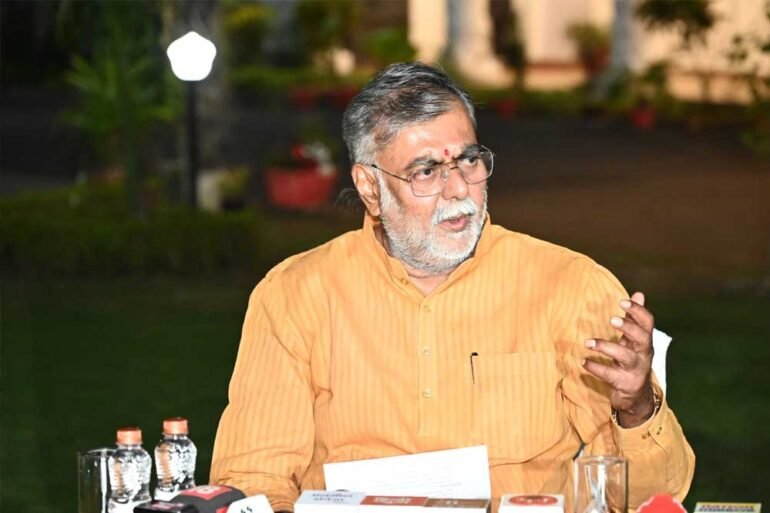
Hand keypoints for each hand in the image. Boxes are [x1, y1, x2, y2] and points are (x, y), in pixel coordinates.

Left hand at [583, 291, 654, 426]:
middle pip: (641, 338)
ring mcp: (635, 369)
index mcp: (645, 340)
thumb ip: (634, 318)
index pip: (648, 322)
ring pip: (625, 357)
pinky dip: (596, 368)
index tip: (622, 301)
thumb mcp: (634, 340)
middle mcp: (643, 354)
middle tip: (612, 319)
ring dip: (606, 347)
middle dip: (628, 328)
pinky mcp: (624, 383)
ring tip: (587, 342)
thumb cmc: (633, 359)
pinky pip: (610, 375)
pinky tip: (583, 362)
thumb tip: (639, 293)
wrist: (637, 395)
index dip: (637, 311)